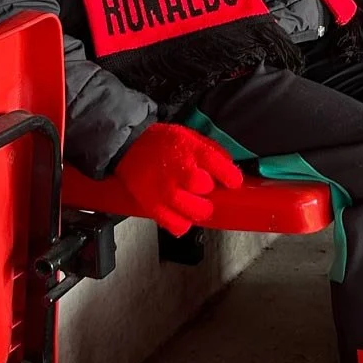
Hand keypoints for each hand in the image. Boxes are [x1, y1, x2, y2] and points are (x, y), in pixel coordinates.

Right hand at [112, 122, 242, 235]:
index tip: (233, 182)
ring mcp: (165, 190)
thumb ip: (212, 152)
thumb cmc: (163, 144)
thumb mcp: (190, 137)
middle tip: (204, 190)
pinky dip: (182, 223)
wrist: (129, 148)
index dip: (230, 177)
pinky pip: (176, 225)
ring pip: (193, 210)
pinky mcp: (153, 206)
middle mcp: (178, 170)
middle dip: (208, 190)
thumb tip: (230, 168)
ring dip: (199, 209)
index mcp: (190, 149)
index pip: (219, 165)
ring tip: (196, 204)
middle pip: (204, 188)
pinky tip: (182, 214)